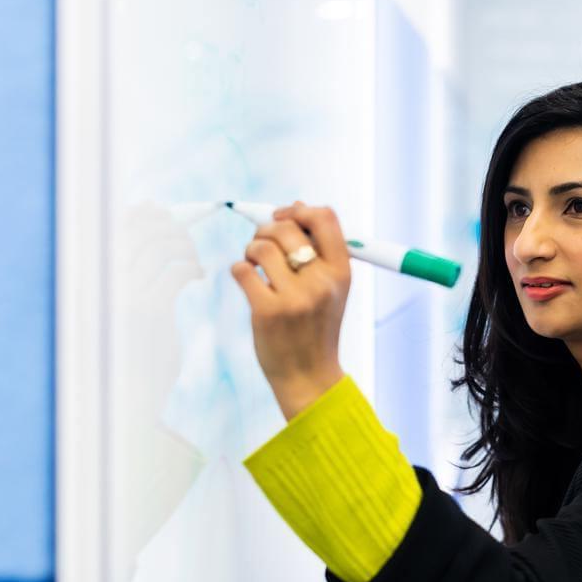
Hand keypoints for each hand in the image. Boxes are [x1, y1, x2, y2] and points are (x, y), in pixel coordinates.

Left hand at [229, 202, 349, 419]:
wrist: (309, 376)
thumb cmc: (315, 328)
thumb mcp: (330, 288)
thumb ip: (318, 250)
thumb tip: (296, 206)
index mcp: (342, 272)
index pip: (325, 218)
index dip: (299, 210)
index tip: (285, 219)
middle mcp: (322, 282)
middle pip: (287, 228)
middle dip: (267, 230)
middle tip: (262, 246)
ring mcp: (296, 297)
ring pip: (262, 246)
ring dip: (251, 249)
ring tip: (254, 263)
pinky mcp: (268, 311)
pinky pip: (242, 270)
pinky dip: (240, 270)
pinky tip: (247, 281)